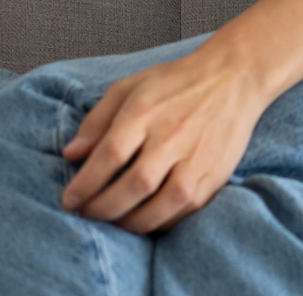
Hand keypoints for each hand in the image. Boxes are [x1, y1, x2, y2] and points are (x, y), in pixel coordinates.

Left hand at [59, 44, 269, 232]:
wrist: (233, 79)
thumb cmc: (176, 83)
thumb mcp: (130, 87)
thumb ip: (97, 120)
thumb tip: (71, 154)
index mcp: (145, 111)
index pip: (109, 155)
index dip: (85, 183)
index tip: (69, 200)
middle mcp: (170, 136)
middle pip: (132, 185)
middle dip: (103, 208)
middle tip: (87, 214)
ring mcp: (195, 159)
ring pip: (160, 206)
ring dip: (131, 222)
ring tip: (114, 221)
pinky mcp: (213, 177)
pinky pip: (183, 212)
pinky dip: (160, 222)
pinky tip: (145, 219)